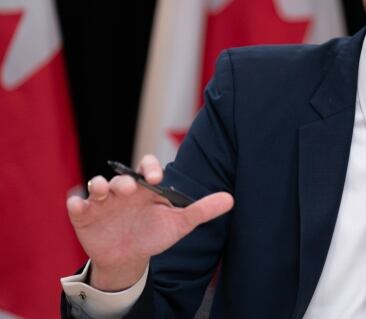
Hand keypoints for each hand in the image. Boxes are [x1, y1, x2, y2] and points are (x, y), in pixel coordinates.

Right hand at [66, 155, 233, 290]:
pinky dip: (76, 202)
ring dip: (99, 186)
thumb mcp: (179, 223)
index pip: (147, 167)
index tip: (156, 179)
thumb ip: (202, 210)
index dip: (150, 167)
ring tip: (104, 192)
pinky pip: (76, 204)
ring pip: (97, 185)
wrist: (130, 258)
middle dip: (124, 180)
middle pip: (121, 176)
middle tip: (130, 188)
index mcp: (146, 188)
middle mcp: (124, 190)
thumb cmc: (154, 234)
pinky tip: (78, 204)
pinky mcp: (85, 216)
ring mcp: (103, 202)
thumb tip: (231, 199)